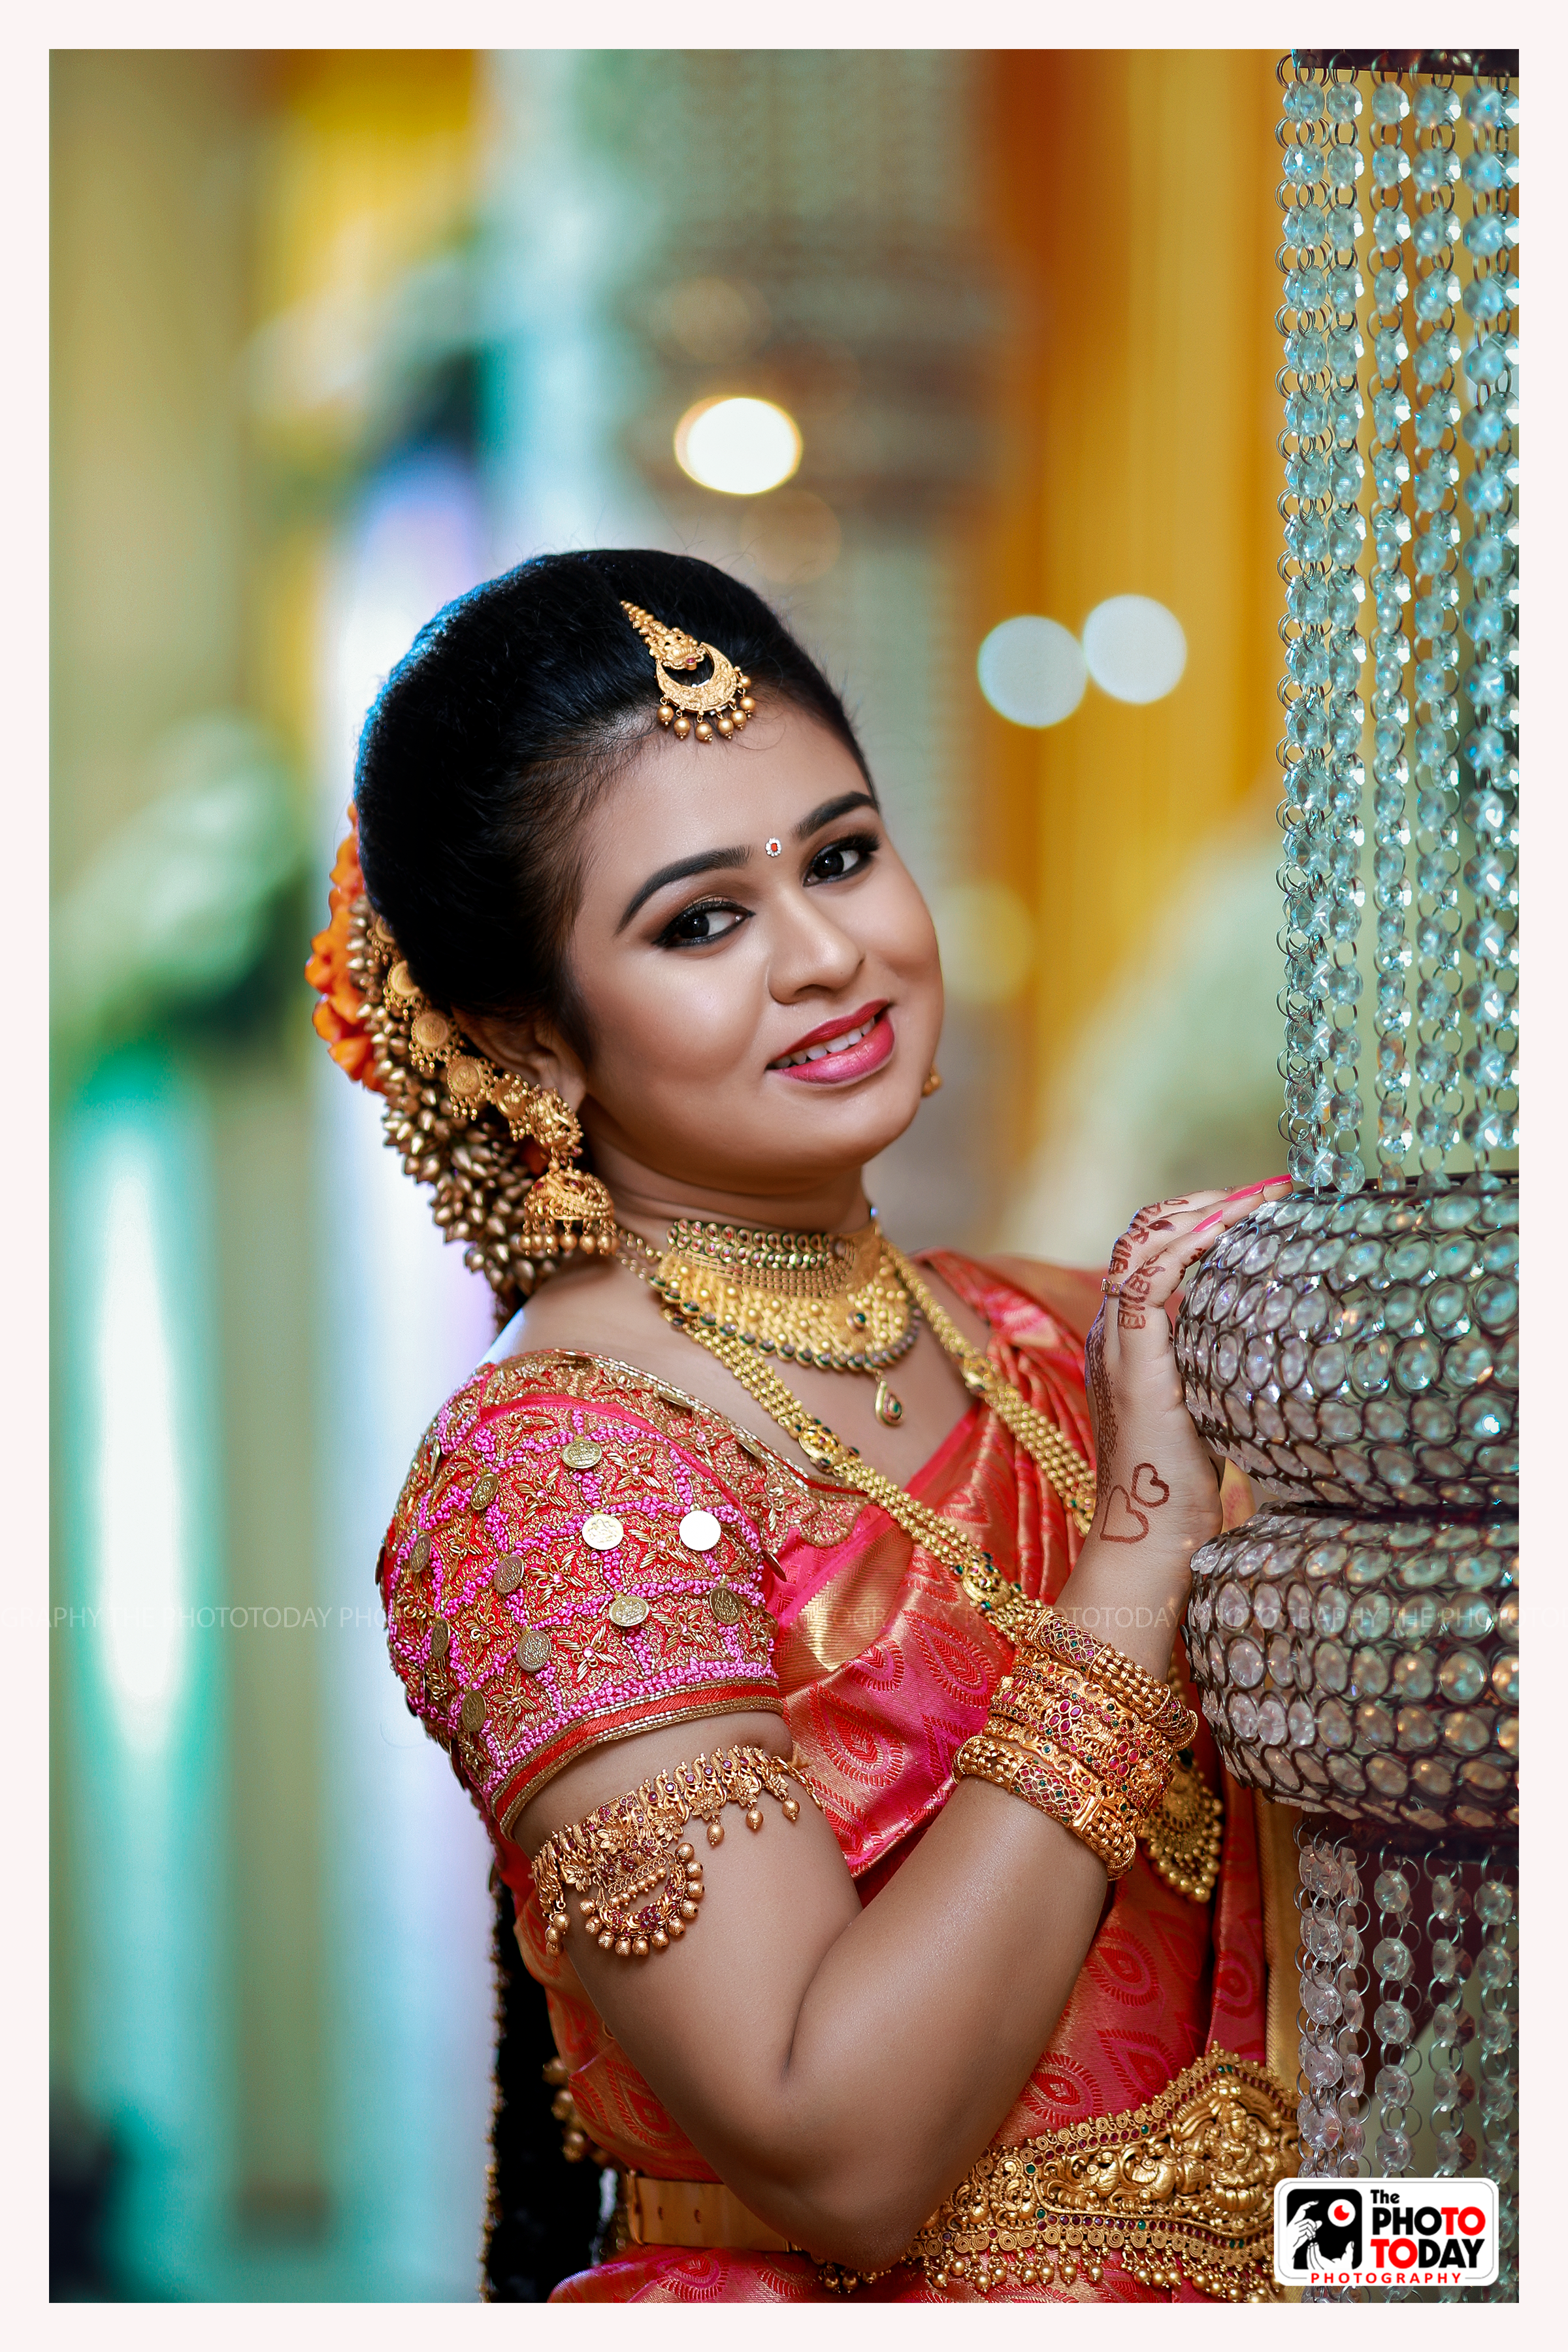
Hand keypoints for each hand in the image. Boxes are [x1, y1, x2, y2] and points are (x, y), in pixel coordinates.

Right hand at [1084, 1180, 1290, 1557]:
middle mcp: (1110, 1331)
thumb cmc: (1185, 1481)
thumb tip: (1269, 1339)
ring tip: (1254, 1201)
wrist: (1153, 1529)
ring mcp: (1115, 1344)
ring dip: (1199, 1214)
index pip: (1145, 1252)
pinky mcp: (1131, 1362)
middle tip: (1259, 1192)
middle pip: (1137, 1235)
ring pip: (1139, 1247)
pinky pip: (1147, 1284)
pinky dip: (1187, 1249)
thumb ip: (1214, 1364)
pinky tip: (1231, 1237)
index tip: (1249, 1205)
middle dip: (1198, 1203)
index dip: (1191, 1219)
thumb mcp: (1205, 1404)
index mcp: (1123, 1339)